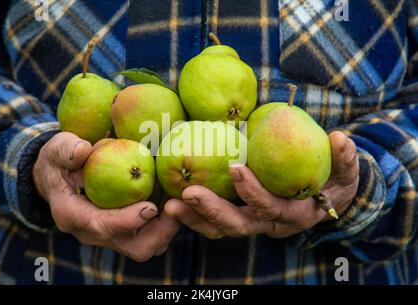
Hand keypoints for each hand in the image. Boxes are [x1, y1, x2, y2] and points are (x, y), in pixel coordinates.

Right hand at [33, 132, 179, 261]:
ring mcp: (110, 235)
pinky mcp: (124, 232)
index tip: (150, 207)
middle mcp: (92, 233)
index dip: (126, 220)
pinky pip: (150, 237)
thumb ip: (66, 150)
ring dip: (167, 229)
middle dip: (159, 232)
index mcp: (72, 215)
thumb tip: (83, 150)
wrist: (59, 177)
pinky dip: (166, 223)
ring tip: (180, 202)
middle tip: (177, 207)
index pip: (100, 226)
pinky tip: (174, 200)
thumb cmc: (59, 161)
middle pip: (132, 247)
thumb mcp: (57, 150)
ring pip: (146, 246)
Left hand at [165, 131, 358, 238]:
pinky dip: (194, 216)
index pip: (271, 208)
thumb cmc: (333, 181)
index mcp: (294, 214)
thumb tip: (341, 139)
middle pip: (239, 225)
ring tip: (171, 204)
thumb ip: (344, 159)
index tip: (236, 167)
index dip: (254, 192)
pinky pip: (214, 222)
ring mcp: (253, 223)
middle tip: (187, 193)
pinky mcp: (240, 217)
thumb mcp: (345, 171)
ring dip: (195, 218)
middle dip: (213, 211)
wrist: (325, 198)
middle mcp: (270, 225)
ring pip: (221, 228)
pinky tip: (174, 201)